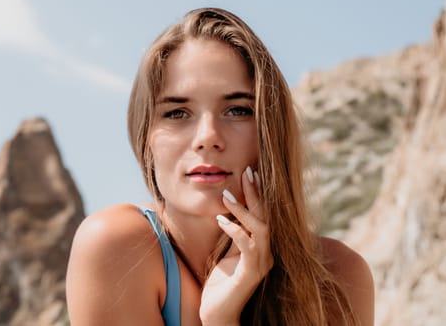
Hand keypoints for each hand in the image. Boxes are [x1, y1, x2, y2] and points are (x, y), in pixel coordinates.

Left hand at [199, 167, 273, 324]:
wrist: (217, 313)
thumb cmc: (221, 283)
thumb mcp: (229, 253)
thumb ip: (236, 235)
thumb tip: (233, 212)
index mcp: (262, 247)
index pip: (264, 215)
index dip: (258, 194)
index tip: (250, 172)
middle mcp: (266, 254)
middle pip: (266, 217)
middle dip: (256, 194)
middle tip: (246, 172)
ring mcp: (261, 264)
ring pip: (260, 229)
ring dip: (243, 210)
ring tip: (226, 195)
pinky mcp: (250, 274)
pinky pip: (247, 246)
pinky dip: (235, 230)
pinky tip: (220, 220)